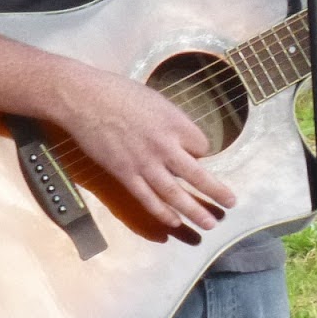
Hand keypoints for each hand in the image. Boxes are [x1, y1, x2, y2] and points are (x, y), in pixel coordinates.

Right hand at [54, 64, 236, 232]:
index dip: (199, 150)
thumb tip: (183, 138)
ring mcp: (145, 163)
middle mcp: (165, 146)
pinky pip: (147, 198)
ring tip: (210, 224)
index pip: (202, 145)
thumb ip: (172, 121)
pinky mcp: (125, 174)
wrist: (84, 99)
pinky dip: (162, 212)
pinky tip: (175, 221)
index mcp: (175, 123)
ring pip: (175, 194)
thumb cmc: (119, 93)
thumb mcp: (156, 100)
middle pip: (198, 175)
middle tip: (231, 203)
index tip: (194, 152)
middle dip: (216, 192)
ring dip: (194, 211)